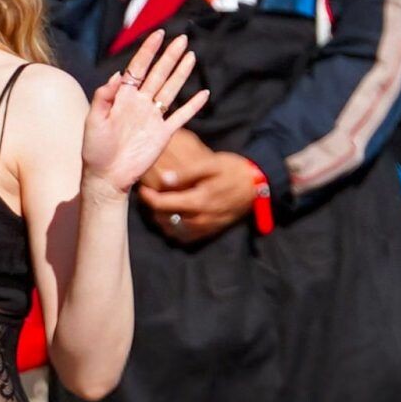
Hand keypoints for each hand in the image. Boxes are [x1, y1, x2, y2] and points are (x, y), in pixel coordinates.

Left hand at [81, 31, 209, 194]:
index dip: (148, 51)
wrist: (106, 176)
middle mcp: (140, 103)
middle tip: (182, 38)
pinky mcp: (163, 134)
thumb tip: (117, 75)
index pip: (138, 68)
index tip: (158, 34)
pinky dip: (193, 105)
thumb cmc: (95, 149)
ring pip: (171, 89)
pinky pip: (181, 116)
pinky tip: (204, 93)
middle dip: (170, 56)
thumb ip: (104, 97)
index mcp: (123, 97)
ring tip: (191, 55)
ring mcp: (153, 117)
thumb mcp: (94, 120)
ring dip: (181, 73)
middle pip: (158, 74)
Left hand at [139, 151, 256, 241]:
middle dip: (153, 209)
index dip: (148, 198)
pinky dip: (175, 230)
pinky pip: (186, 237)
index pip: (163, 204)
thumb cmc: (233, 170)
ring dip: (163, 221)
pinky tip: (172, 219)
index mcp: (198, 201)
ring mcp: (206, 227)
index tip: (142, 189)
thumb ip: (187, 172)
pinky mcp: (211, 231)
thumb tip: (164, 179)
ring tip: (158, 207)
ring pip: (174, 231)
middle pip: (165, 220)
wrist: (258, 184)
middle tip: (149, 196)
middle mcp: (200, 219)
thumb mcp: (211, 164)